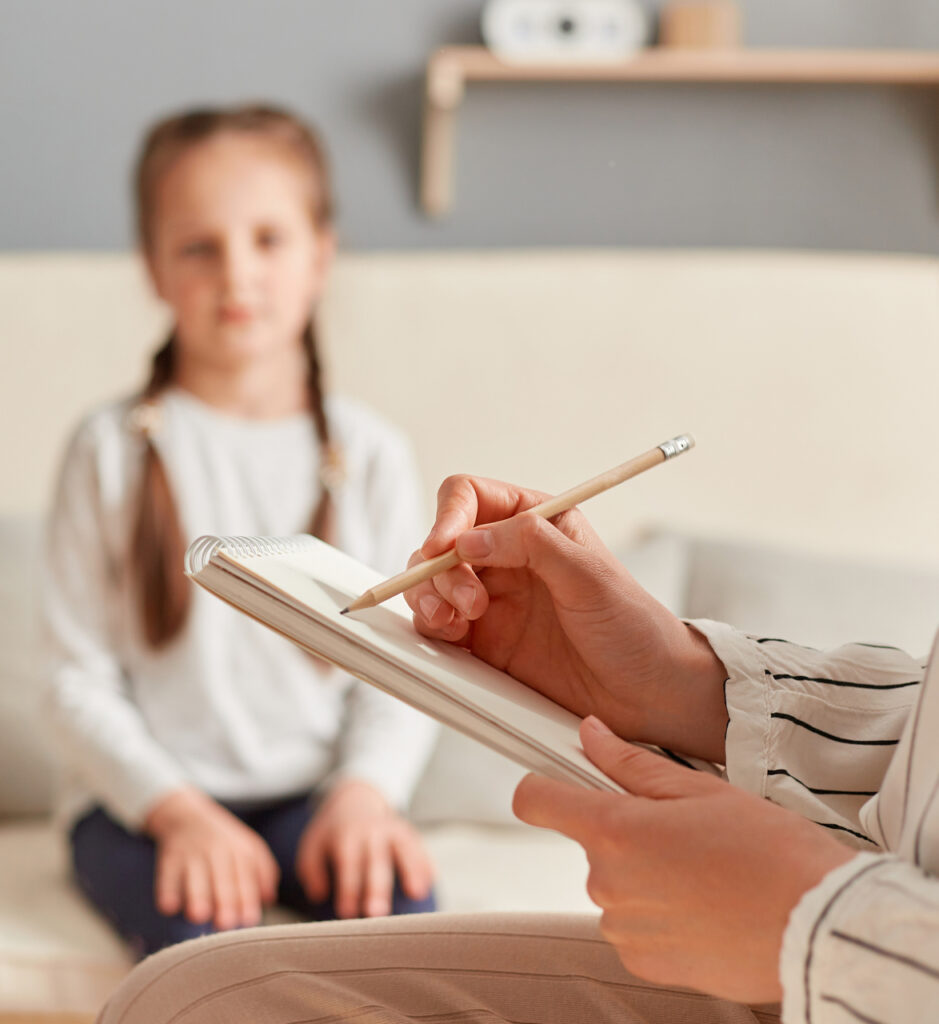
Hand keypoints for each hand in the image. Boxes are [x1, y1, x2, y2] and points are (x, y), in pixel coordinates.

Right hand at [144, 787, 278, 930]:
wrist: (187, 816)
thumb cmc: (225, 842)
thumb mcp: (248, 847)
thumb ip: (263, 871)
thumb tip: (269, 899)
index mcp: (240, 848)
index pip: (246, 874)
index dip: (247, 897)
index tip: (249, 920)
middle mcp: (217, 850)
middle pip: (222, 876)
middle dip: (224, 899)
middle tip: (226, 924)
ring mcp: (192, 853)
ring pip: (196, 875)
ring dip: (197, 895)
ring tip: (199, 916)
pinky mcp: (170, 858)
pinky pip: (167, 875)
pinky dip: (167, 890)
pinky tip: (169, 907)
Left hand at [295, 779, 432, 917]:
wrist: (354, 798)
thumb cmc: (331, 835)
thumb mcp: (312, 846)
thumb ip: (311, 871)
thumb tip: (319, 895)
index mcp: (345, 836)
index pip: (348, 864)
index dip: (348, 889)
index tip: (347, 914)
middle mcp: (371, 831)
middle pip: (376, 859)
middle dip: (377, 886)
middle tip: (377, 913)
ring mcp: (391, 828)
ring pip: (403, 848)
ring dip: (410, 869)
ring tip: (417, 894)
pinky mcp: (406, 831)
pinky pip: (417, 845)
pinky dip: (425, 861)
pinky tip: (431, 881)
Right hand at [405, 475, 726, 760]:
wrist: (647, 691)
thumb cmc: (632, 626)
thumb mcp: (589, 574)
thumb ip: (531, 545)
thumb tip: (469, 539)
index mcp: (535, 522)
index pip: (470, 498)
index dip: (449, 518)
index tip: (444, 548)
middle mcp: (507, 556)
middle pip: (441, 543)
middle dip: (441, 569)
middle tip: (471, 604)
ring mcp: (492, 598)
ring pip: (430, 583)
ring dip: (430, 597)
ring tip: (458, 622)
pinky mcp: (483, 639)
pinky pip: (437, 624)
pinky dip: (432, 627)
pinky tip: (454, 637)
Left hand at [514, 717, 856, 1002]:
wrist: (817, 927)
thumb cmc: (770, 853)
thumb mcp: (701, 789)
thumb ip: (632, 764)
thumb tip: (592, 735)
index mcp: (615, 830)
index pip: (537, 801)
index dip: (540, 786)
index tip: (551, 780)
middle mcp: (607, 882)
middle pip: (592, 842)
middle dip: (627, 831)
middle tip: (682, 830)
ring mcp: (622, 927)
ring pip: (615, 883)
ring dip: (644, 874)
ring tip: (702, 871)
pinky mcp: (643, 962)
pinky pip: (632, 925)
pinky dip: (657, 913)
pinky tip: (703, 905)